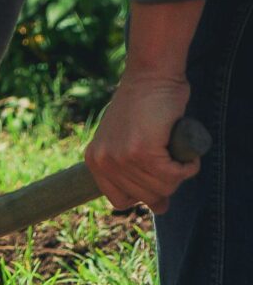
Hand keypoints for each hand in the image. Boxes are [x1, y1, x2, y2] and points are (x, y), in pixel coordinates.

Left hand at [86, 72, 199, 212]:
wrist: (150, 76)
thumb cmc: (145, 106)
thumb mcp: (128, 141)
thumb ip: (135, 171)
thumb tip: (159, 208)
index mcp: (94, 161)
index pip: (120, 200)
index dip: (144, 195)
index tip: (158, 183)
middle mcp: (103, 162)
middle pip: (145, 196)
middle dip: (167, 184)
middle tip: (175, 162)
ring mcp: (121, 157)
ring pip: (162, 187)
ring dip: (180, 175)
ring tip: (181, 156)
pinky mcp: (142, 151)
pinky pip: (174, 174)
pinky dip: (188, 168)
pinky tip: (189, 157)